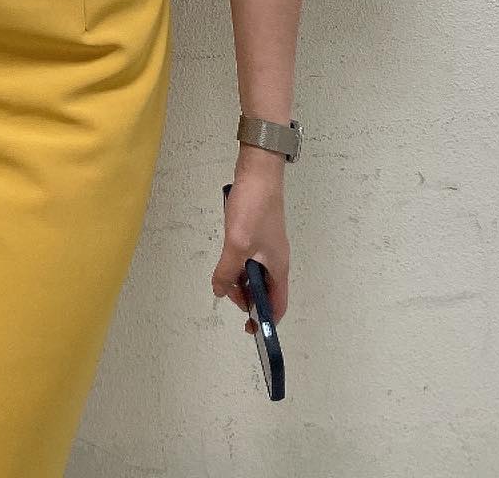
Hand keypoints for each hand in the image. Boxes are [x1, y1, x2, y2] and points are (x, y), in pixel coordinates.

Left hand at [212, 150, 289, 330]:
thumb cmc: (254, 208)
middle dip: (246, 296)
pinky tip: (225, 255)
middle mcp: (276, 259)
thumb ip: (227, 272)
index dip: (266, 320)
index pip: (278, 305)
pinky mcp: (258, 233)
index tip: (249, 327)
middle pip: (264, 290)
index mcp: (279, 267)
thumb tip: (219, 291)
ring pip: (254, 273)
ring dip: (239, 278)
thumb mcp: (237, 245)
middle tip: (225, 290)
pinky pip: (249, 257)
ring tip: (222, 274)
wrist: (259, 171)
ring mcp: (267, 245)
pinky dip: (238, 263)